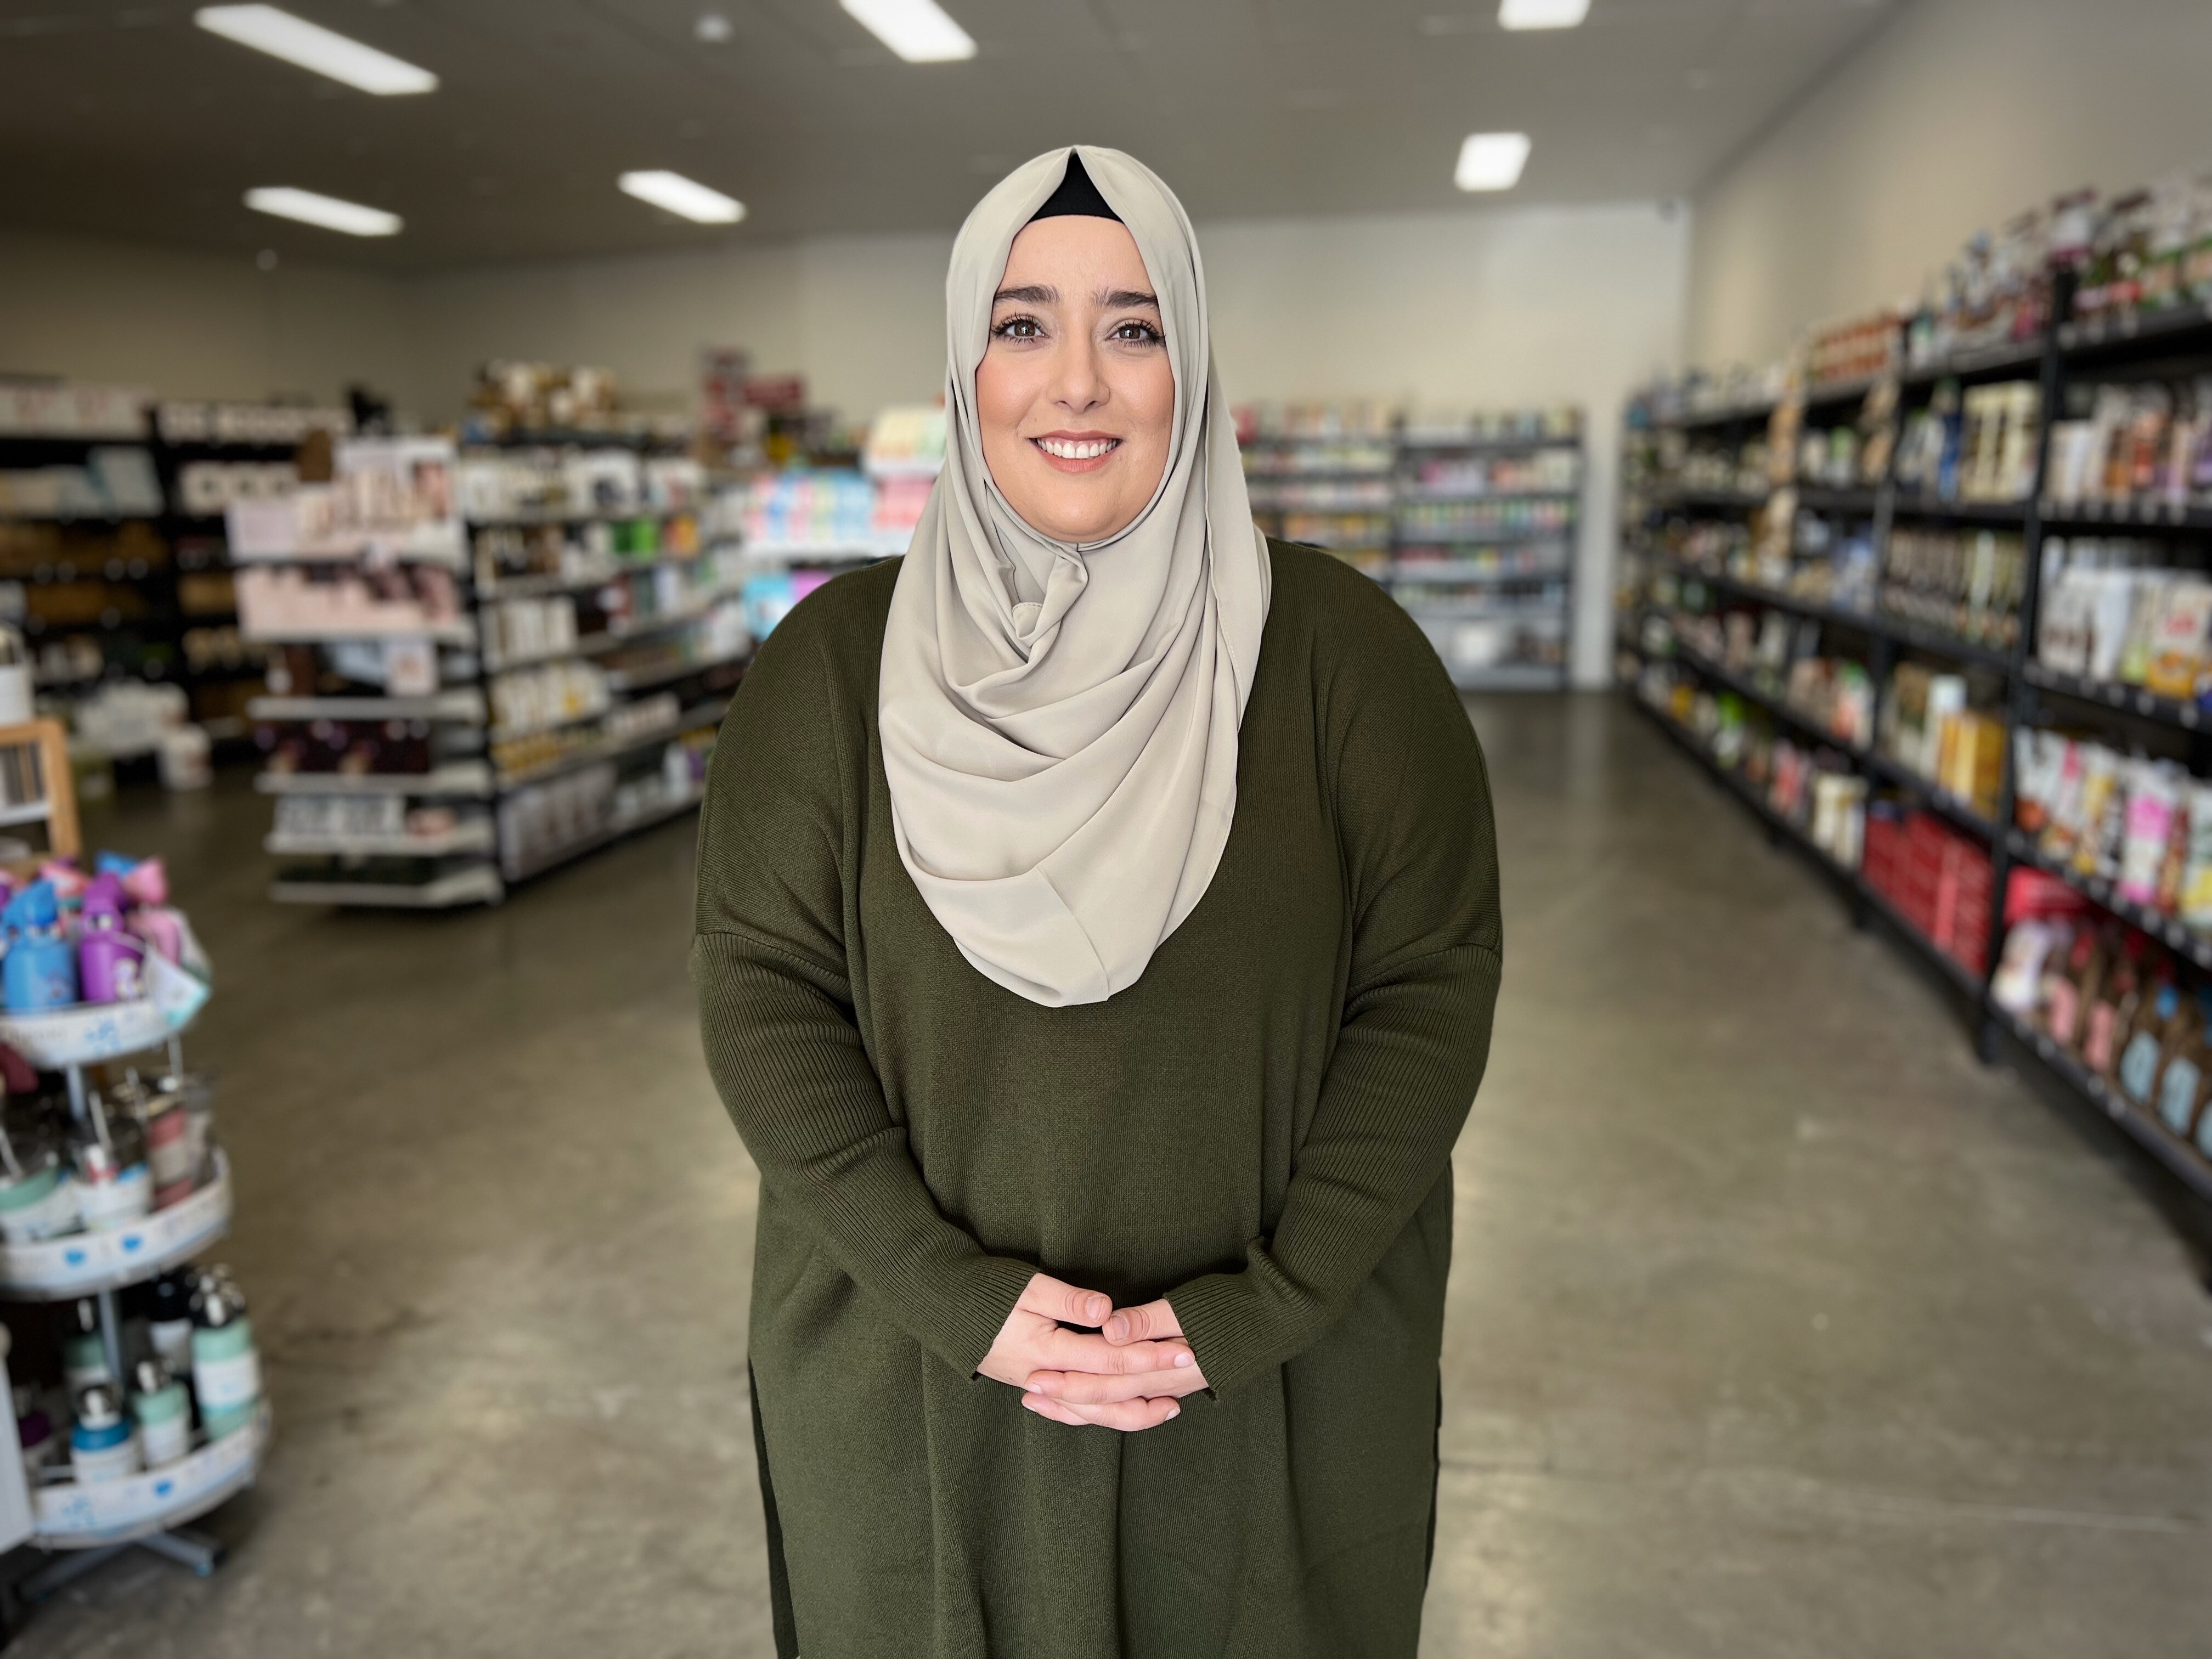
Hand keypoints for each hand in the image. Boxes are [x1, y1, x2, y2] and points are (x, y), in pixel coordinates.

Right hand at [981, 1274, 1196, 1432]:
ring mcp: (1036, 1386)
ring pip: (1091, 1412)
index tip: (1182, 1346)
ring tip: (1165, 1408)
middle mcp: (1045, 1378)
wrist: (939, 1305)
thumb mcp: (1026, 1288)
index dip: (1148, 1355)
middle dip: (1150, 1385)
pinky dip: (1098, 1414)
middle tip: (1188, 1373)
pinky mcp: (1031, 1384)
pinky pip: (1072, 1411)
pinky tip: (1116, 1412)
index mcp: (1048, 1353)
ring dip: (1130, 1412)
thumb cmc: (984, 1291)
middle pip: (1107, 1395)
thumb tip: (1108, 1314)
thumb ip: (1068, 1301)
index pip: (1110, 1360)